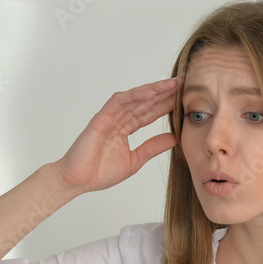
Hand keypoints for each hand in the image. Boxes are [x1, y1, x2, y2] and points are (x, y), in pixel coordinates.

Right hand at [55, 77, 179, 194]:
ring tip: (171, 84)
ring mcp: (110, 117)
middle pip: (144, 102)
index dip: (166, 104)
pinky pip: (118, 102)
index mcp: (125, 129)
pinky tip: (150, 93)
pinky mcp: (101, 118)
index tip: (184, 98)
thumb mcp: (136, 160)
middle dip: (163, 92)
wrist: (77, 181)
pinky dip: (134, 96)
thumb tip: (174, 138)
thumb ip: (153, 147)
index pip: (149, 112)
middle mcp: (118, 119)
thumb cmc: (99, 172)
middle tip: (183, 82)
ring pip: (134, 98)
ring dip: (153, 89)